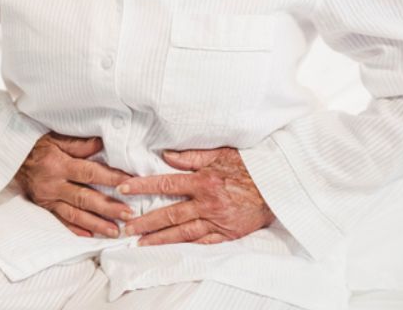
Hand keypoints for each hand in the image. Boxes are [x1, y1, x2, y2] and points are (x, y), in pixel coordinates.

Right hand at [13, 132, 135, 238]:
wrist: (9, 158)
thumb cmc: (35, 146)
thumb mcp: (55, 139)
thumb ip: (78, 144)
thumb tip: (102, 144)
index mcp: (59, 164)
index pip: (90, 172)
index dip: (111, 178)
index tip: (129, 184)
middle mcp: (53, 184)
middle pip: (85, 198)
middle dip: (108, 208)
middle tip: (128, 215)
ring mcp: (48, 198)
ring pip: (75, 214)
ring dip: (96, 224)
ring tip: (115, 231)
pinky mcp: (43, 207)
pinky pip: (60, 221)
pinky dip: (75, 229)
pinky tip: (90, 236)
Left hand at [118, 147, 273, 245]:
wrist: (278, 185)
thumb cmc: (249, 166)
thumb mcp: (221, 153)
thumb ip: (192, 155)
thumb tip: (166, 155)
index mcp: (203, 181)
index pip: (166, 183)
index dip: (143, 187)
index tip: (123, 189)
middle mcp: (208, 203)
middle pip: (170, 214)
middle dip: (145, 221)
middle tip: (125, 226)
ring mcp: (218, 221)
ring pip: (183, 232)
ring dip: (159, 238)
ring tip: (140, 242)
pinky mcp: (228, 233)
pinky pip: (203, 243)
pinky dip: (186, 247)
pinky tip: (170, 249)